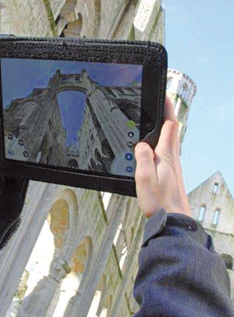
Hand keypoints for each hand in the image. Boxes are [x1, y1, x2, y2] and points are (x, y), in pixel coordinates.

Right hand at [134, 96, 191, 218]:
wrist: (174, 221)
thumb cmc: (159, 203)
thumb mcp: (144, 179)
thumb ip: (143, 158)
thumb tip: (141, 143)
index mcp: (166, 156)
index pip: (169, 126)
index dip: (167, 109)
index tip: (164, 95)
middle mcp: (173, 159)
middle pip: (173, 130)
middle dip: (168, 114)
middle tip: (162, 103)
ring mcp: (174, 167)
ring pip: (173, 141)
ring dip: (167, 128)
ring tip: (159, 120)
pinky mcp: (172, 175)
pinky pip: (169, 151)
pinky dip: (165, 142)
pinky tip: (158, 147)